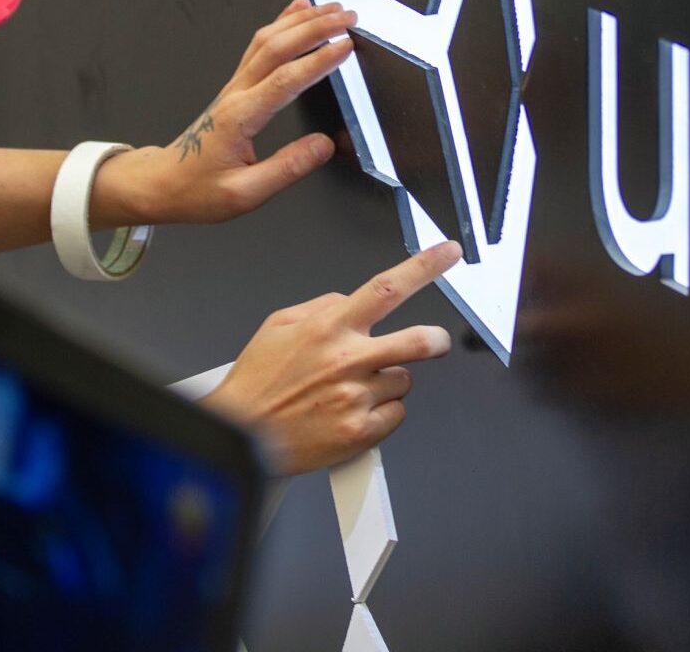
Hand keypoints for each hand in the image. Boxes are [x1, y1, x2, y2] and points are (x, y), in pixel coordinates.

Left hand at [99, 0, 355, 223]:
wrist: (162, 184)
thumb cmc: (198, 190)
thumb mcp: (245, 193)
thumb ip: (288, 168)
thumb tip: (324, 146)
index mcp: (240, 117)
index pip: (285, 80)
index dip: (318, 61)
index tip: (346, 47)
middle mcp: (236, 94)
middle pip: (277, 47)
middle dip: (316, 28)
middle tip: (347, 19)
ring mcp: (234, 87)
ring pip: (267, 40)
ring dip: (301, 21)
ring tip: (331, 10)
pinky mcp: (235, 87)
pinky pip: (258, 46)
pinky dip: (280, 24)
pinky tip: (295, 13)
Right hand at [202, 242, 461, 474]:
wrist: (240, 437)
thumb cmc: (257, 384)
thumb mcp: (277, 326)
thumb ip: (321, 307)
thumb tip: (349, 300)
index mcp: (329, 328)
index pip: (386, 288)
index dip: (424, 267)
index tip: (448, 253)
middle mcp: (348, 361)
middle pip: (418, 341)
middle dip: (436, 340)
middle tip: (434, 341)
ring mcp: (356, 398)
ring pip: (403, 381)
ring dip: (389, 382)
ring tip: (352, 389)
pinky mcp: (360, 432)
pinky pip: (396, 415)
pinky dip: (382, 413)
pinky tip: (351, 412)